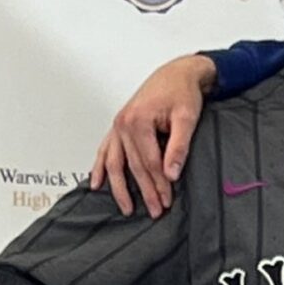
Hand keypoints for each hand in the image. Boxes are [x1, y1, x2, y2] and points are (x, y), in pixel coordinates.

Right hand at [90, 55, 215, 218]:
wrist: (177, 73)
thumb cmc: (182, 91)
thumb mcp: (187, 118)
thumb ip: (179, 146)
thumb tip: (172, 173)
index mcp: (138, 120)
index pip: (149, 162)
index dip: (159, 184)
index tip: (167, 201)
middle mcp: (123, 123)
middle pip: (132, 166)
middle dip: (144, 191)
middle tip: (155, 211)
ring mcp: (118, 125)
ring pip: (113, 163)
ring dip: (119, 188)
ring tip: (126, 208)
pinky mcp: (118, 126)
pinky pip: (105, 150)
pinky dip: (99, 168)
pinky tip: (96, 183)